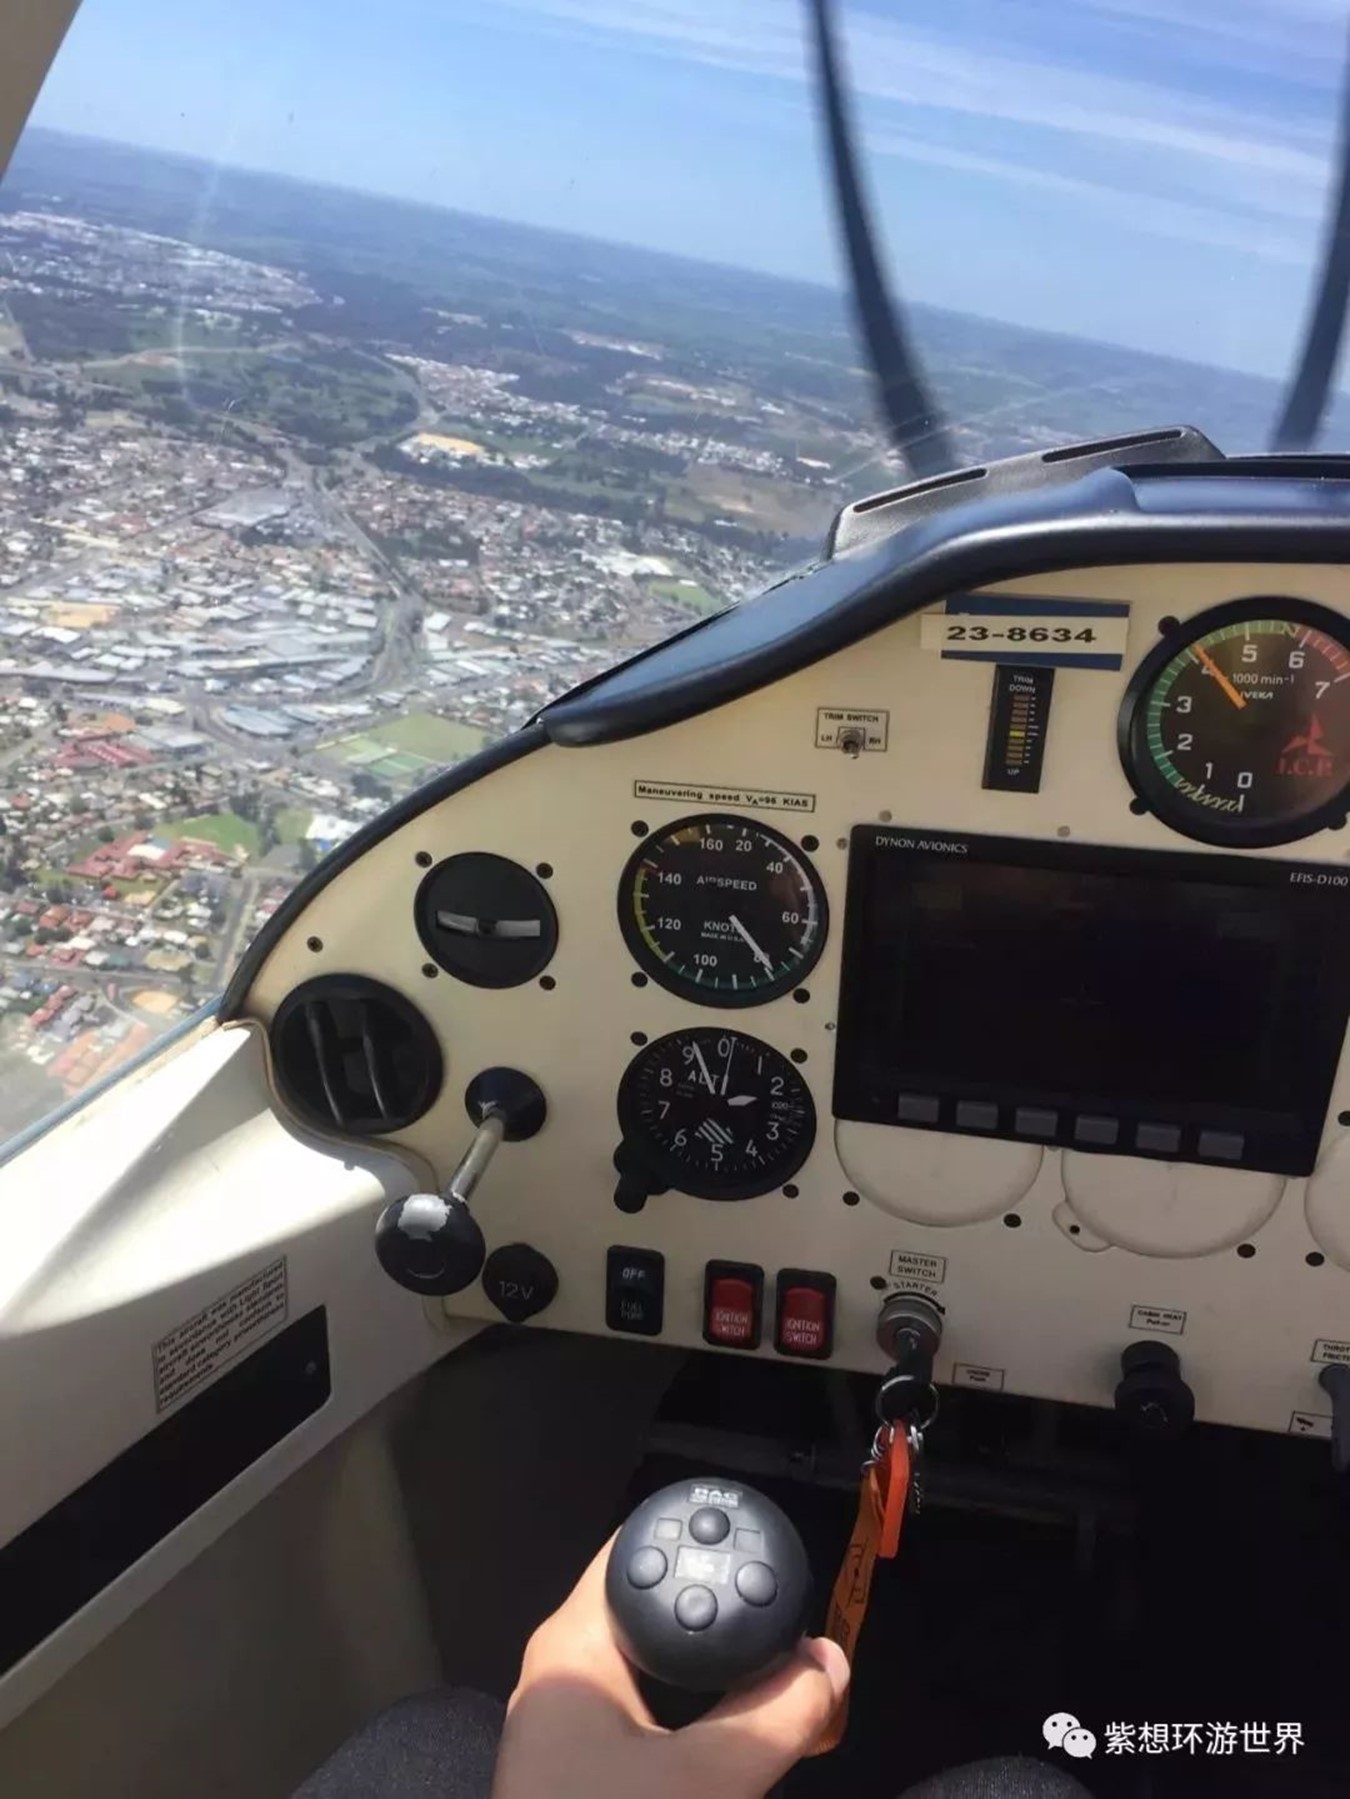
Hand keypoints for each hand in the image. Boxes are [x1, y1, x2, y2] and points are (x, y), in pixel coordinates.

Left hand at [491, 1534, 848, 1798]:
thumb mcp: (705, 1782)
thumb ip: (777, 1717)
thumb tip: (831, 1662)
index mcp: (572, 1647)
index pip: (637, 1550)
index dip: (701, 1541)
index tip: (766, 1550)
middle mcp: (563, 1673)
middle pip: (653, 1608)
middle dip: (722, 1612)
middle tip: (790, 1620)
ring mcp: (569, 1727)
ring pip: (655, 1668)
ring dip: (715, 1673)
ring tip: (781, 1677)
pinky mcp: (583, 1772)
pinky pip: (650, 1716)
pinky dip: (697, 1716)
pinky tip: (739, 1738)